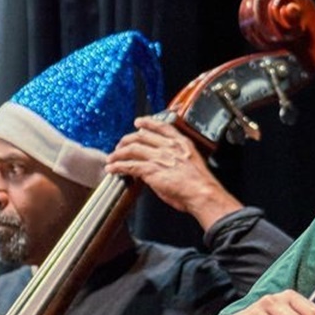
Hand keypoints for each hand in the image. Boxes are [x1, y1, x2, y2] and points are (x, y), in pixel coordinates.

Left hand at [108, 114, 240, 228]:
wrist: (202, 193)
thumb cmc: (201, 183)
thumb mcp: (191, 163)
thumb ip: (177, 159)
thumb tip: (166, 164)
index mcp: (181, 143)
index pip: (162, 126)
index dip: (148, 122)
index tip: (139, 122)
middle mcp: (169, 147)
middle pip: (142, 136)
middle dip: (127, 139)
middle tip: (120, 144)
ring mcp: (159, 157)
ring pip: (132, 149)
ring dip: (118, 153)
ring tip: (112, 158)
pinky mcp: (151, 170)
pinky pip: (129, 165)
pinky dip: (118, 166)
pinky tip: (112, 168)